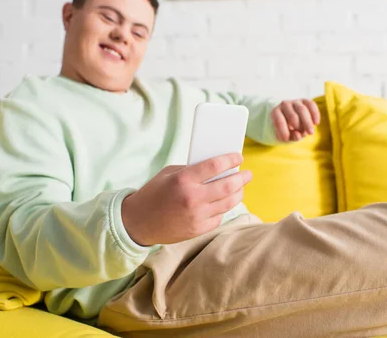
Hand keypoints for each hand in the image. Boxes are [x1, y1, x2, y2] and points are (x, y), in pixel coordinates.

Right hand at [121, 153, 251, 245]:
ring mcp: (197, 216)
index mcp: (184, 180)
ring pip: (229, 202)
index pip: (216, 165)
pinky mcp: (198, 229)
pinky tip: (225, 201)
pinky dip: (225, 207)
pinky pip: (220, 216)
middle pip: (228, 185)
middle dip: (242, 177)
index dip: (231, 159)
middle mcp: (193, 198)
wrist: (138, 222)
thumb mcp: (169, 173)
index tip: (238, 157)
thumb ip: (192, 169)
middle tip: (247, 173)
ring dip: (239, 193)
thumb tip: (217, 166)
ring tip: (240, 187)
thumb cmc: (154, 193)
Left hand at [271, 99, 320, 141]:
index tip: (286, 139)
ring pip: (302, 110)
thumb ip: (290, 136)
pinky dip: (315, 114)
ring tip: (310, 132)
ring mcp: (295, 101)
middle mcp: (284, 104)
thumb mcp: (285, 135)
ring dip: (307, 122)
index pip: (279, 121)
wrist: (290, 119)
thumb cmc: (286, 129)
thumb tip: (297, 135)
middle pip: (292, 116)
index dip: (283, 131)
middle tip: (303, 135)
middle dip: (298, 127)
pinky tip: (316, 123)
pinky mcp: (305, 100)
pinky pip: (311, 105)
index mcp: (275, 112)